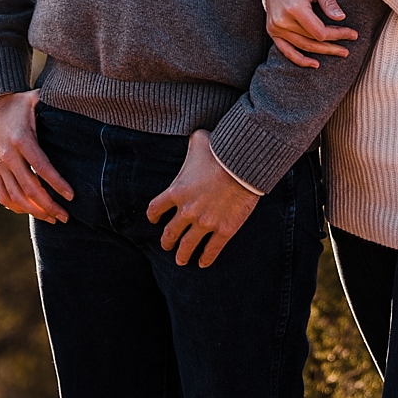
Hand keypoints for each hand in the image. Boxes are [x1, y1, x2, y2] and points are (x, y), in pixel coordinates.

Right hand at [0, 90, 72, 222]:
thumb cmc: (18, 104)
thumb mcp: (35, 100)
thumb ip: (54, 103)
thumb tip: (77, 99)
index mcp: (22, 140)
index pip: (42, 168)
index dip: (57, 184)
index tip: (71, 196)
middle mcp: (8, 156)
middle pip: (29, 188)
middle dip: (49, 205)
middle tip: (65, 216)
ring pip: (16, 197)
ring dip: (34, 211)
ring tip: (52, 218)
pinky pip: (2, 195)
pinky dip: (16, 207)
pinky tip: (30, 210)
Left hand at [146, 130, 258, 267]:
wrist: (244, 165)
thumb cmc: (220, 150)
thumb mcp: (199, 140)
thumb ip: (192, 141)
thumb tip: (195, 134)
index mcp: (176, 192)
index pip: (155, 209)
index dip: (153, 216)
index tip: (155, 220)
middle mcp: (187, 211)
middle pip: (170, 233)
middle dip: (167, 242)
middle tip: (167, 245)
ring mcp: (205, 223)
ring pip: (187, 246)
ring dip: (182, 255)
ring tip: (181, 260)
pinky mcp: (224, 230)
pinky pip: (211, 250)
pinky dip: (206, 258)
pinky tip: (203, 263)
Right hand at [266, 0, 355, 68]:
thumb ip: (329, 1)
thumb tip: (340, 18)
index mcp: (294, 7)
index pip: (319, 32)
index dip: (337, 35)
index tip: (352, 34)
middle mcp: (282, 20)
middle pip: (312, 41)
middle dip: (332, 45)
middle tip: (348, 49)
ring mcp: (275, 27)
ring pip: (302, 46)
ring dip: (321, 53)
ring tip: (338, 53)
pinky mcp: (272, 30)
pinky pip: (285, 50)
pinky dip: (299, 59)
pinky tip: (314, 64)